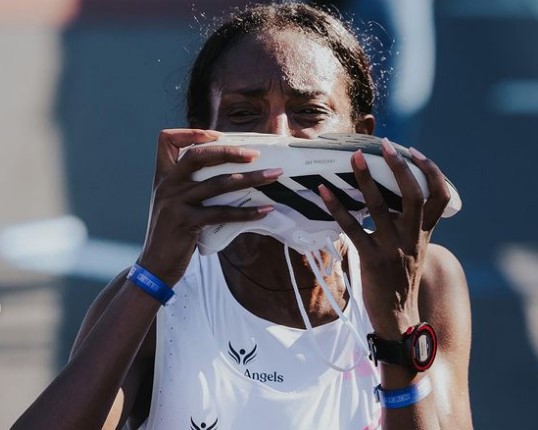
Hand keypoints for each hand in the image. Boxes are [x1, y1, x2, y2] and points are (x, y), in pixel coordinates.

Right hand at [138, 129, 281, 285]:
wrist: (154, 265)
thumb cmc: (171, 232)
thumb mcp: (173, 202)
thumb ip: (189, 185)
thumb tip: (228, 171)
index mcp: (164, 176)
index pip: (166, 139)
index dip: (191, 132)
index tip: (217, 136)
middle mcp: (167, 185)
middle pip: (198, 156)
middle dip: (230, 151)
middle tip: (256, 154)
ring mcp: (175, 203)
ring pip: (218, 183)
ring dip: (250, 179)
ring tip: (273, 176)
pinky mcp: (185, 222)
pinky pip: (222, 213)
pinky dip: (246, 212)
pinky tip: (264, 210)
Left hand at [319, 139, 450, 339]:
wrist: (397, 317)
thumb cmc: (399, 280)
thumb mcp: (412, 250)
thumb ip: (406, 226)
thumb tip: (384, 198)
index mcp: (423, 233)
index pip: (439, 197)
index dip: (431, 172)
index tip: (415, 152)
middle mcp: (411, 237)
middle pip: (413, 195)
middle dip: (399, 167)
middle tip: (384, 145)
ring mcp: (392, 248)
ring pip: (380, 207)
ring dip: (365, 180)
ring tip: (353, 158)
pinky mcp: (371, 259)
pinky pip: (352, 229)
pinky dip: (337, 208)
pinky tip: (323, 192)